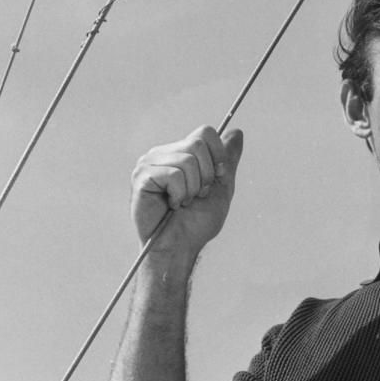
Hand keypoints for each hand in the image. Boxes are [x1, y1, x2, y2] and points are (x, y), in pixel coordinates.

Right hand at [130, 125, 243, 266]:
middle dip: (206, 176)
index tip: (215, 180)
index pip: (205, 132)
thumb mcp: (220, 188)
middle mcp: (163, 154)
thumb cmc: (196, 224)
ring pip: (187, 161)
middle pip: (198, 144)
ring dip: (193, 189)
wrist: (179, 248)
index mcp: (180, 153)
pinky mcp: (142, 177)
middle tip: (196, 196)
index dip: (218, 157)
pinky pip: (174, 176)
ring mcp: (149, 163)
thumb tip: (237, 132)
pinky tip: (171, 206)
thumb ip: (227, 160)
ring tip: (183, 203)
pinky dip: (180, 195)